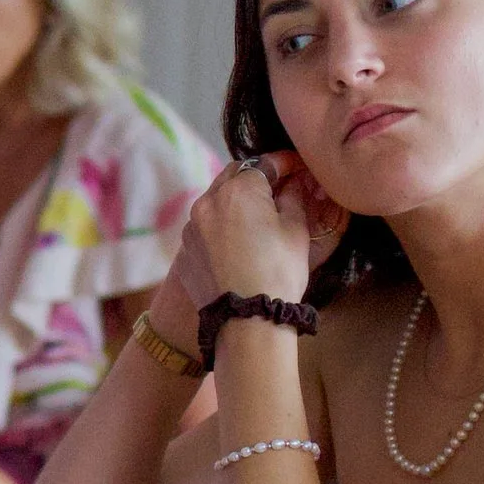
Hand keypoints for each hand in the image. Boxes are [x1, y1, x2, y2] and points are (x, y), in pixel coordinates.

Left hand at [182, 153, 339, 311]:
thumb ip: (294, 198)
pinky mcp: (186, 251)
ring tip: (256, 215)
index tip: (298, 167)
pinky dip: (220, 226)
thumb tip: (294, 182)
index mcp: (239, 190)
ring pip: (215, 201)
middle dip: (255, 176)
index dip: (284, 163)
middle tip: (277, 186)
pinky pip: (203, 228)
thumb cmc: (278, 272)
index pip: (264, 163)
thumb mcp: (296, 230)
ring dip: (234, 201)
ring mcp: (192, 227)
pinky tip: (236, 241)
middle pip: (234, 176)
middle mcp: (208, 201)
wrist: (247, 320)